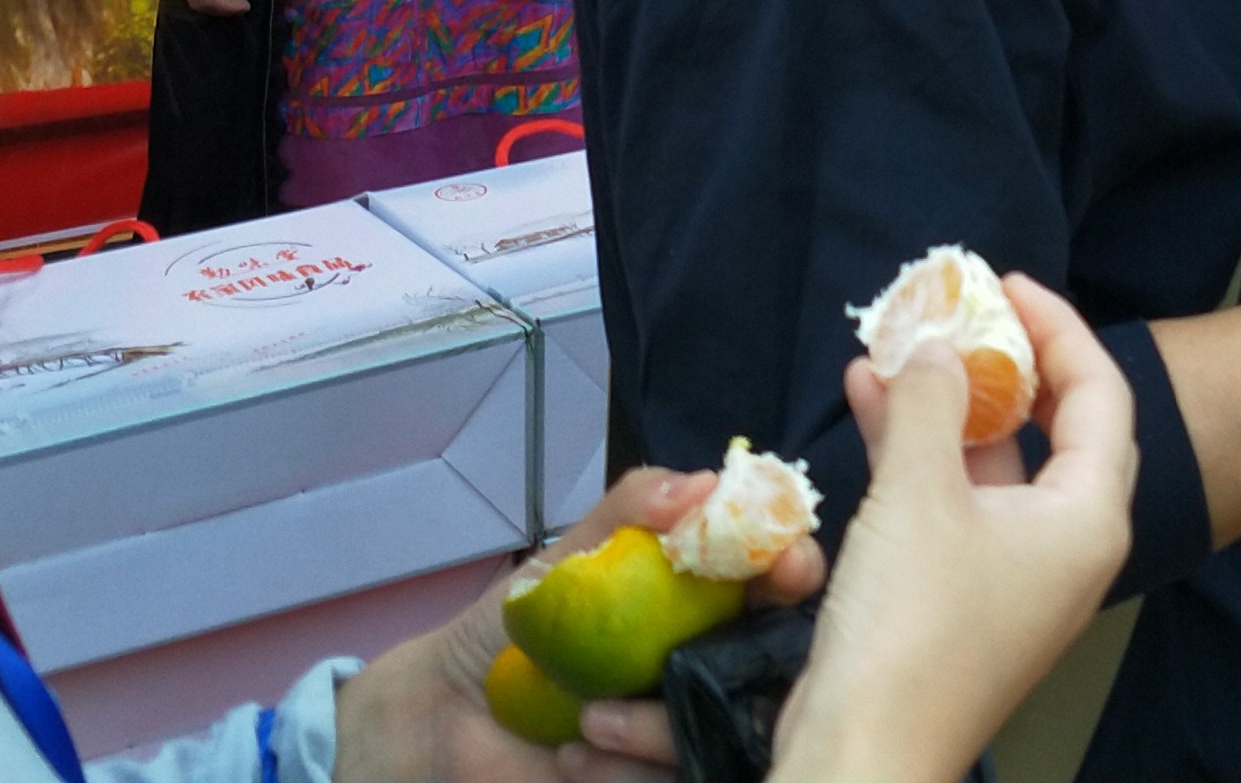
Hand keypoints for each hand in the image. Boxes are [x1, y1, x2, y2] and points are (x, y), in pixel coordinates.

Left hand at [331, 464, 829, 782]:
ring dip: (660, 727)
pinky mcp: (663, 776)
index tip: (788, 563)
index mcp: (695, 595)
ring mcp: (688, 721)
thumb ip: (626, 515)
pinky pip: (680, 778)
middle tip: (696, 660)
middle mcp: (707, 659)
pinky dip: (626, 770)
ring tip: (588, 718)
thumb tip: (700, 487)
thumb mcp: (560, 561)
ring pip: (728, 727)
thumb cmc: (507, 630)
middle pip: (775, 659)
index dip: (793, 564)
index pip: (773, 574)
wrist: (447, 716)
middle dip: (755, 660)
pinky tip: (574, 757)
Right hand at [771, 273, 1137, 782]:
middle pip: (1054, 427)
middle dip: (1002, 364)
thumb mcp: (917, 493)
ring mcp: (1013, 575)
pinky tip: (867, 403)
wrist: (866, 752)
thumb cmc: (912, 627)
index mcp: (1088, 518)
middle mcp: (1065, 545)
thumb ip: (929, 403)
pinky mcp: (962, 598)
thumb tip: (934, 347)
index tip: (1003, 284)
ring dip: (944, 404)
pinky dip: (916, 453)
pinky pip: (953, 502)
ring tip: (890, 345)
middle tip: (957, 312)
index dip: (1057, 327)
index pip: (1100, 395)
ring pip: (993, 463)